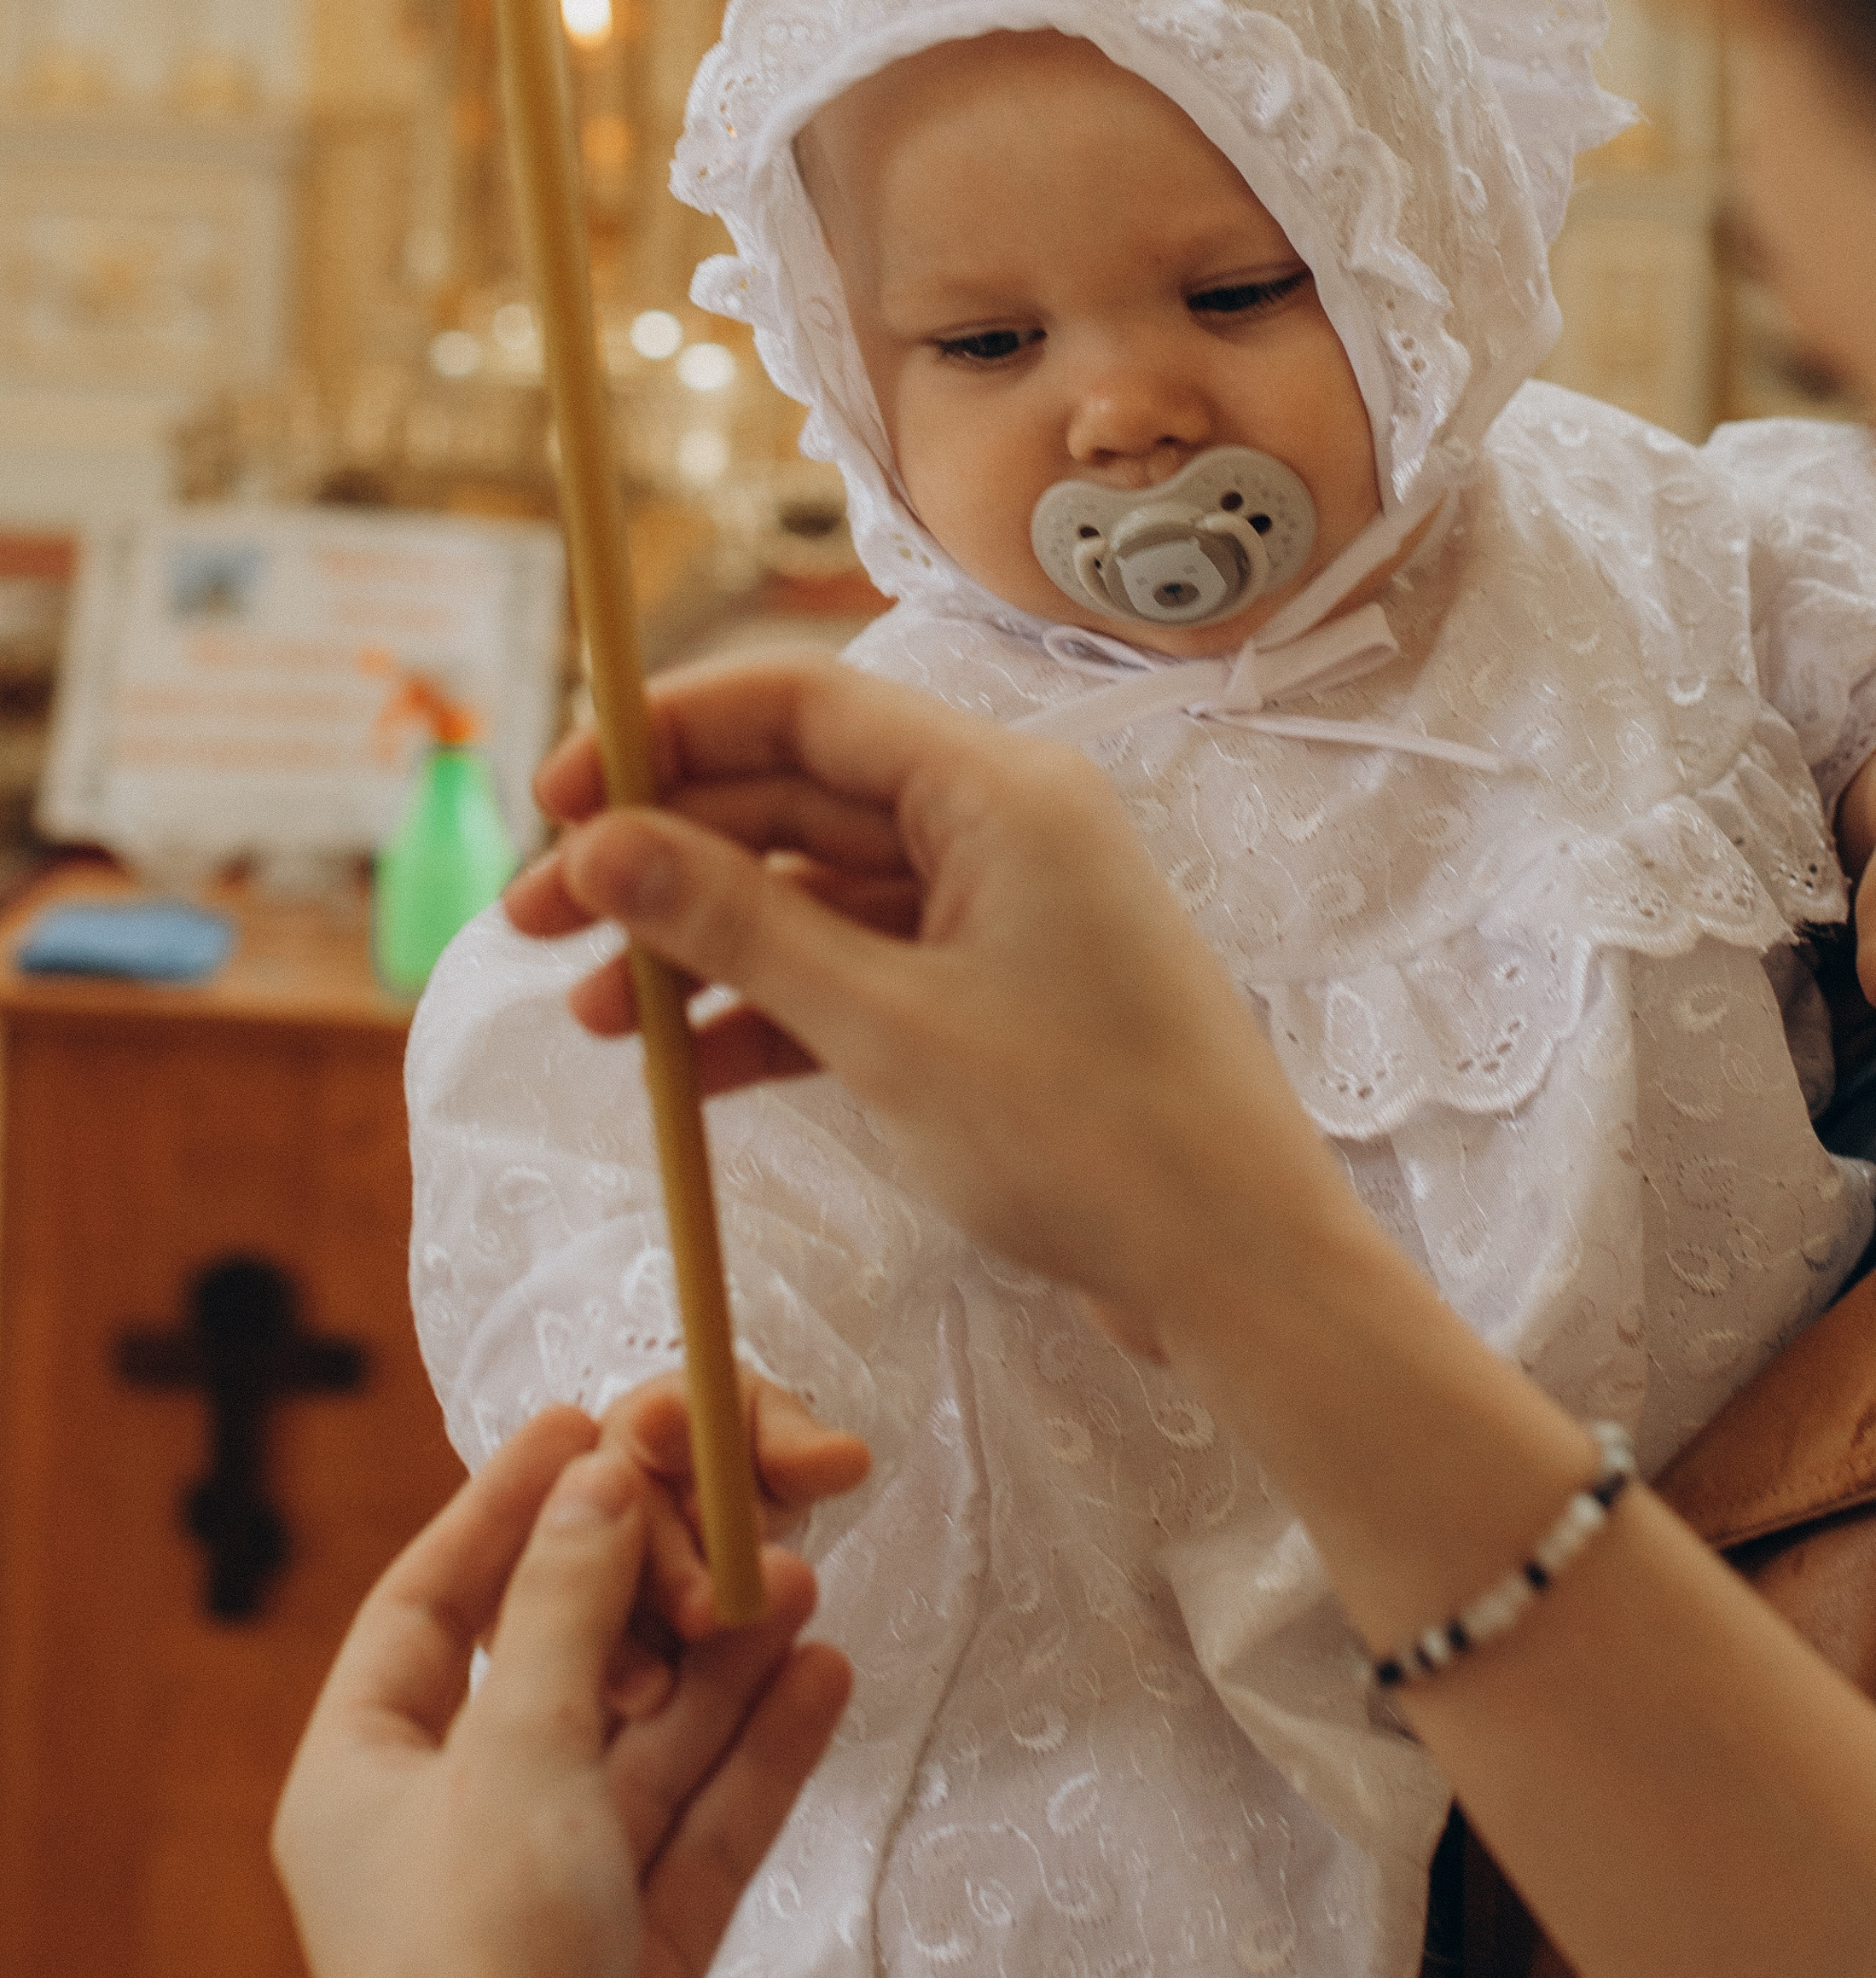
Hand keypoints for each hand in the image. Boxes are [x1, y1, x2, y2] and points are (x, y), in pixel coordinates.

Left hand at [274, 1409, 850, 1977]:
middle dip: (650, 1590)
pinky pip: (701, 1828)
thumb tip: (594, 1475)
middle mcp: (446, 1827)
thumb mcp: (516, 1757)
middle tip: (729, 1512)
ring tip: (804, 1581)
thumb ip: (564, 1607)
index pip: (427, 1601)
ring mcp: (545, 1895)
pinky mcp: (632, 1954)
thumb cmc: (481, 1971)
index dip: (499, 1506)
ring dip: (726, 1663)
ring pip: (645, 1744)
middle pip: (555, 1667)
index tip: (578, 1422)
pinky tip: (825, 1679)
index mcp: (364, 1778)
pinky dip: (762, 1754)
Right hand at [504, 663, 1355, 1360]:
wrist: (1240, 1270)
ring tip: (590, 1016)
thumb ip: (737, 927)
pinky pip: (859, 972)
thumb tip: (602, 842)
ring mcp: (1002, 915)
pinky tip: (679, 1068)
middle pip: (793, 799)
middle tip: (532, 921)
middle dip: (660, 855)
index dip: (663, 736)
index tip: (553, 796)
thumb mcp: (883, 1026)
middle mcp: (1000, 825)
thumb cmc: (1088, 1134)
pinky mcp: (999, 1000)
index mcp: (995, 788)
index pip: (798, 706)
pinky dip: (770, 1012)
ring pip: (816, 894)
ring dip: (702, 946)